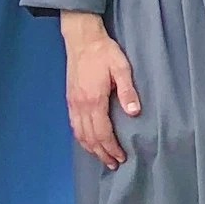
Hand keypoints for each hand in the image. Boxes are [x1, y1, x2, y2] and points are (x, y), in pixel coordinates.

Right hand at [62, 12, 141, 169]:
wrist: (81, 39)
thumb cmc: (103, 52)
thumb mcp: (121, 67)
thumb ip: (127, 91)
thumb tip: (134, 112)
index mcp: (94, 100)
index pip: (102, 132)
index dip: (111, 147)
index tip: (120, 157)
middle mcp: (81, 105)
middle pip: (89, 137)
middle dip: (101, 153)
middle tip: (113, 164)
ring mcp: (73, 103)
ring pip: (79, 134)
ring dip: (90, 148)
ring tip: (101, 158)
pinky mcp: (70, 99)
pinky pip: (74, 125)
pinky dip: (81, 138)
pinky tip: (87, 141)